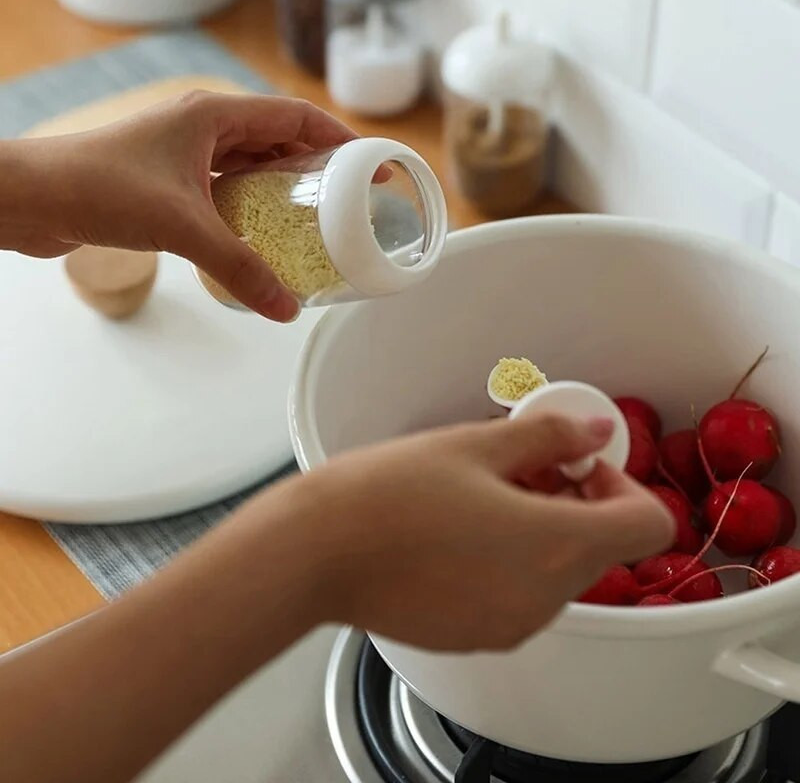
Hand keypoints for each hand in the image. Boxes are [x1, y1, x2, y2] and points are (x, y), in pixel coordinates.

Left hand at [6, 92, 356, 320]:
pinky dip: (251, 206)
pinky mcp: (169, 180)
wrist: (32, 199)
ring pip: (251, 164)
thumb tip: (284, 309)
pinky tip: (264, 234)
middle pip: (277, 139)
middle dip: (316, 167)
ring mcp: (184, 153)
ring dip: (283, 188)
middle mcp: (202, 127)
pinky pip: (226, 187)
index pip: (294, 117)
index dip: (338, 141)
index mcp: (212, 116)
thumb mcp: (183, 227)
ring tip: (316, 219)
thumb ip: (238, 267)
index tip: (371, 166)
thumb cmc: (97, 188)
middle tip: (350, 201)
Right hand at [302, 414, 673, 650]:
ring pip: (559, 573)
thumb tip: (595, 431)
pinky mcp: (476, 637)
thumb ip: (549, 436)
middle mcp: (544, 599)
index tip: (574, 466)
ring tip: (479, 499)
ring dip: (540, 533)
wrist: (315, 554)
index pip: (648, 524)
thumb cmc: (388, 495)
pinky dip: (510, 565)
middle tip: (519, 470)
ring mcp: (511, 626)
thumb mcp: (475, 446)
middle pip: (601, 548)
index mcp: (555, 546)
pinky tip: (457, 535)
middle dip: (575, 503)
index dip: (622, 485)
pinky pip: (520, 598)